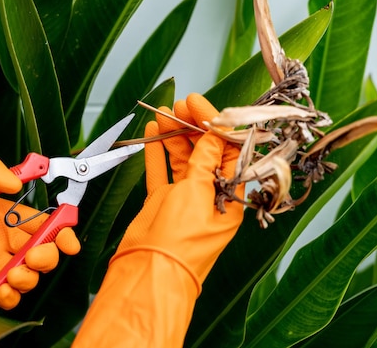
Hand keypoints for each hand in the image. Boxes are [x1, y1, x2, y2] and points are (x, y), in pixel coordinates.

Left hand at [0, 156, 80, 308]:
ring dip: (29, 278)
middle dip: (47, 256)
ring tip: (15, 274)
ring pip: (28, 276)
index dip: (61, 231)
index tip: (68, 239)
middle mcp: (3, 241)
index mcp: (5, 216)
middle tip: (35, 255)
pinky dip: (9, 296)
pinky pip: (4, 295)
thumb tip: (16, 181)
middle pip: (42, 252)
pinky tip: (1, 289)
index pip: (44, 224)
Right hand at [117, 93, 243, 283]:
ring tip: (163, 113)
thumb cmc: (180, 245)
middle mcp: (209, 196)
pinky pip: (160, 170)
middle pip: (205, 152)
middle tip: (180, 105)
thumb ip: (203, 162)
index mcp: (229, 197)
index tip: (198, 104)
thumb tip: (214, 135)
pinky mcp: (162, 201)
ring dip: (174, 135)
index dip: (214, 124)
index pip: (227, 151)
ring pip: (182, 158)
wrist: (148, 272)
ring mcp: (185, 198)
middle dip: (193, 126)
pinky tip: (152, 133)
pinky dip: (156, 152)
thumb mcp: (196, 195)